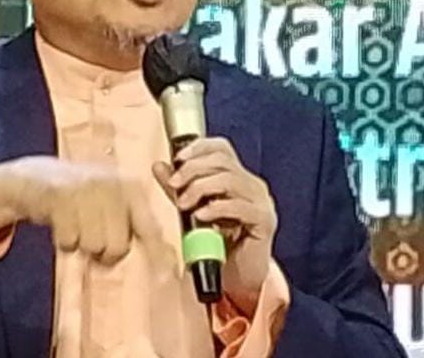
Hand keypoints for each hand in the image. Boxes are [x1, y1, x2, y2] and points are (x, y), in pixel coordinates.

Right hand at [0, 157, 171, 265]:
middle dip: (104, 251)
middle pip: (118, 247)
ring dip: (81, 243)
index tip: (166, 277)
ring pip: (93, 246)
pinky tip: (60, 221)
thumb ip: (134, 226)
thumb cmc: (80, 198)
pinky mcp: (60, 197)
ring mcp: (86, 189)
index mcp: (131, 187)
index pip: (150, 227)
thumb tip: (164, 262)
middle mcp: (112, 185)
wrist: (36, 178)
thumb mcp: (111, 202)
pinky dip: (63, 240)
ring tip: (75, 223)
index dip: (158, 253)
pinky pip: (68, 242)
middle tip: (91, 234)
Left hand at [152, 137, 277, 316]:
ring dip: (201, 188)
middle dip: (193, 169)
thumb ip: (178, 188)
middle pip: (223, 161)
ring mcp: (261, 202)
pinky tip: (201, 215)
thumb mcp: (191, 210)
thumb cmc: (218, 243)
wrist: (237, 277)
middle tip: (174, 184)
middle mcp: (252, 185)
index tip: (177, 158)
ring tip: (184, 204)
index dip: (199, 147)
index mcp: (238, 177)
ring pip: (230, 180)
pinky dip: (216, 208)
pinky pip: (240, 206)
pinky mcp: (264, 221)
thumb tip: (159, 165)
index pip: (221, 148)